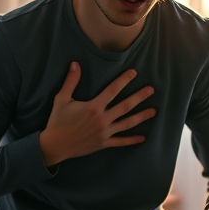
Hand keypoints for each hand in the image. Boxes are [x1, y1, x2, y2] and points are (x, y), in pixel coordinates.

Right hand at [39, 62, 155, 166]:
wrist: (55, 145)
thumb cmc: (57, 121)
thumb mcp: (61, 99)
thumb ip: (71, 82)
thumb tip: (75, 64)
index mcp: (93, 107)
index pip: (112, 90)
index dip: (124, 80)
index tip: (134, 73)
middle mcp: (102, 119)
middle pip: (125, 106)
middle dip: (139, 97)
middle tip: (151, 90)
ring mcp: (104, 132)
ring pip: (127, 124)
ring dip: (141, 117)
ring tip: (153, 111)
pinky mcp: (103, 143)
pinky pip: (120, 142)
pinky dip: (132, 140)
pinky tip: (142, 138)